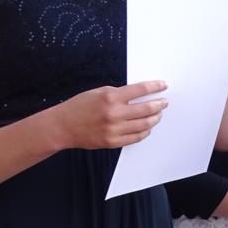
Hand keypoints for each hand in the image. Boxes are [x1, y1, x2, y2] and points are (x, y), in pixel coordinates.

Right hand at [51, 82, 167, 148]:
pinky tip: (147, 127)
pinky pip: (135, 138)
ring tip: (158, 114)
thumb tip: (140, 94)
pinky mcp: (113, 142)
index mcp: (111, 97)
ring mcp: (114, 130)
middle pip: (146, 109)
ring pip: (144, 125)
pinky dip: (144, 132)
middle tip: (164, 102)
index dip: (155, 87)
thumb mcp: (99, 92)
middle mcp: (114, 114)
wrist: (63, 126)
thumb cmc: (79, 106)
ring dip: (154, 118)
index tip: (163, 85)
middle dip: (159, 104)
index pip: (141, 90)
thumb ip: (119, 93)